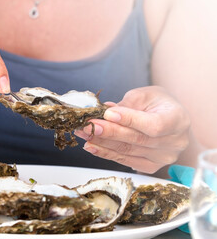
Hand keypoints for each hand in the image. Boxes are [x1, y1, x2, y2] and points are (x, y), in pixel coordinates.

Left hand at [74, 86, 189, 172]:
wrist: (170, 119)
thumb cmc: (158, 103)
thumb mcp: (146, 94)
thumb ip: (128, 104)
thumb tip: (104, 113)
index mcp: (177, 120)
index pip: (153, 125)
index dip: (130, 120)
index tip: (107, 114)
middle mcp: (174, 143)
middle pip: (136, 140)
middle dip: (108, 132)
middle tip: (87, 124)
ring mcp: (162, 158)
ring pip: (127, 151)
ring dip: (101, 142)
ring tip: (83, 133)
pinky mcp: (150, 166)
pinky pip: (125, 160)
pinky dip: (106, 153)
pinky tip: (91, 146)